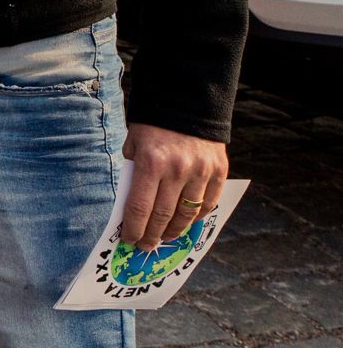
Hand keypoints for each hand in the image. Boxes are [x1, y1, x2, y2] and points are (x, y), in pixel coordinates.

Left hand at [120, 124, 229, 249]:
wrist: (188, 102)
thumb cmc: (153, 125)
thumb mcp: (133, 143)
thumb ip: (133, 171)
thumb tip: (132, 204)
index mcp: (150, 162)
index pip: (139, 207)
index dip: (133, 228)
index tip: (128, 239)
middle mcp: (176, 170)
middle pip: (163, 215)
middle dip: (151, 235)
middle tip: (145, 245)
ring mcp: (200, 172)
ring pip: (187, 214)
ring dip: (175, 231)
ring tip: (165, 238)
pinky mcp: (219, 171)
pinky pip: (209, 203)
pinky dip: (197, 217)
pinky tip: (186, 222)